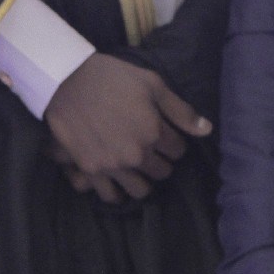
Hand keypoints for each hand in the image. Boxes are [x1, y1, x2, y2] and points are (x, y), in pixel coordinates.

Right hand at [43, 53, 209, 200]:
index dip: (174, 141)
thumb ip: (180, 110)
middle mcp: (137, 154)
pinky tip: (118, 179)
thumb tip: (207, 130)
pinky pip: (110, 195)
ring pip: (141, 190)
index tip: (165, 133)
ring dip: (143, 179)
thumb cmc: (113, 78)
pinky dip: (117, 191)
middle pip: (162, 172)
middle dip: (161, 160)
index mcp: (154, 132)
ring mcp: (113, 166)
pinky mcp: (91, 170)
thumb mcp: (152, 84)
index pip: (178, 150)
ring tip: (137, 166)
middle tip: (151, 148)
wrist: (67, 81)